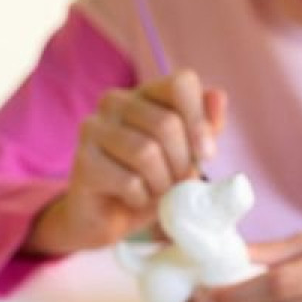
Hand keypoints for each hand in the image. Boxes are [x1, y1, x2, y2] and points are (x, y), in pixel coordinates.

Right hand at [25, 71, 226, 254]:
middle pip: (167, 124)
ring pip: (146, 153)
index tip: (206, 155)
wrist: (107, 217)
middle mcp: (114, 101)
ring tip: (156, 192)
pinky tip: (133, 200)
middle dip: (181, 163)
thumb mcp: (185, 156)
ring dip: (162, 183)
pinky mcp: (83, 161)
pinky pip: (128, 181)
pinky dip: (141, 198)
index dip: (200, 121)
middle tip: (176, 183)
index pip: (181, 83)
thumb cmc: (149, 182)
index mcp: (144, 92)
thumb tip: (218, 96)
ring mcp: (93, 128)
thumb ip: (204, 127)